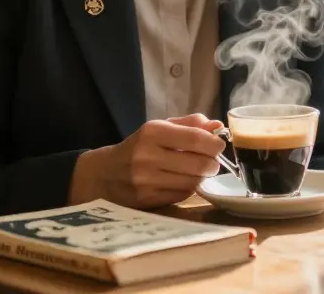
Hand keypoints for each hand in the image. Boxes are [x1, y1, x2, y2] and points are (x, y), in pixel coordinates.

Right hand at [68, 113, 227, 208]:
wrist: (104, 174)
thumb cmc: (138, 147)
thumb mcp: (160, 128)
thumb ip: (190, 124)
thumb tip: (217, 125)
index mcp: (152, 132)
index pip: (196, 139)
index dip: (215, 144)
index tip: (219, 145)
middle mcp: (148, 156)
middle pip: (199, 164)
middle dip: (213, 163)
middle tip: (212, 162)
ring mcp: (146, 180)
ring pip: (193, 181)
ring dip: (202, 177)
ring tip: (198, 171)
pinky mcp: (147, 199)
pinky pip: (182, 195)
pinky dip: (189, 188)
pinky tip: (183, 181)